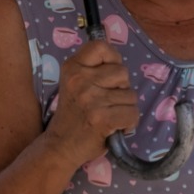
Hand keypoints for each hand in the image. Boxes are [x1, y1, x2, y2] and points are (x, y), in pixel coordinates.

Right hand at [46, 39, 137, 166]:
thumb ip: (93, 71)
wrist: (60, 146)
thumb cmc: (73, 115)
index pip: (101, 47)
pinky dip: (129, 123)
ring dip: (126, 108)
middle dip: (121, 88)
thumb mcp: (75, 84)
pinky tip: (117, 127)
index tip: (109, 75)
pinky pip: (132, 113)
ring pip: (130, 95)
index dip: (112, 59)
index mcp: (72, 68)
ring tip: (110, 116)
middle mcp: (80, 80)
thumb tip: (120, 63)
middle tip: (107, 102)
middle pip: (122, 72)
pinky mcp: (102, 118)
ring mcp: (91, 99)